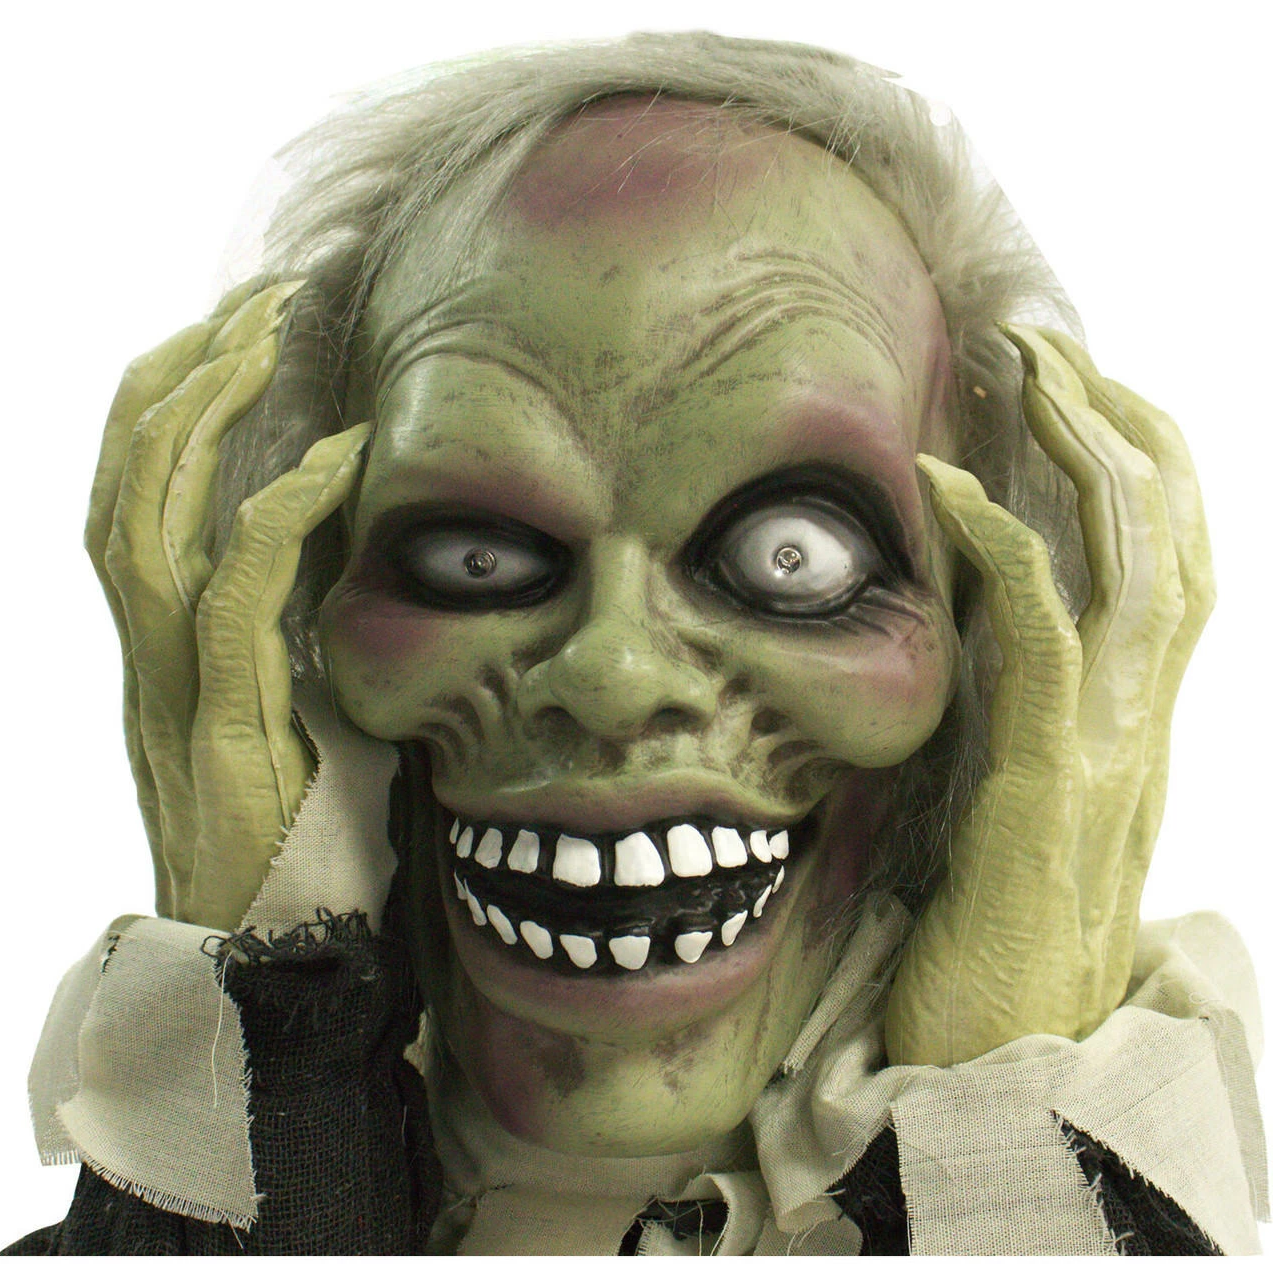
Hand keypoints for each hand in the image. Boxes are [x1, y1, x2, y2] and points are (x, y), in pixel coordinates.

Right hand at [85, 282, 369, 929]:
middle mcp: (145, 649)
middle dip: (180, 375)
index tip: (232, 330)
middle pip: (121, 479)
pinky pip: (233, 594)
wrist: (268, 951)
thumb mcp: (291, 710)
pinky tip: (335, 456)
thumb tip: (346, 554)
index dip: (167, 402)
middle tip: (252, 301)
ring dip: (202, 415)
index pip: (132, 492)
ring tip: (264, 335)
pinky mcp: (219, 722)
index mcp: (159, 642)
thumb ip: (293, 630)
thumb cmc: (298, 836)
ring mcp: (169, 684)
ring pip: (145, 517)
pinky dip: (279, 513)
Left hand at [885, 325, 1213, 1067]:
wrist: (1006, 1060)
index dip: (1140, 458)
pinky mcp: (1053, 779)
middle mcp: (1146, 720)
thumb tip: (978, 631)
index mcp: (1136, 720)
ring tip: (1027, 362)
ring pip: (1136, 557)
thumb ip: (1022, 711)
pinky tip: (945, 482)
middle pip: (1171, 531)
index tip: (1078, 383)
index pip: (1169, 558)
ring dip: (1085, 445)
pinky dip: (1001, 542)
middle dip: (1118, 417)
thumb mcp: (1020, 798)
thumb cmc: (998, 934)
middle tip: (1046, 336)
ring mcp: (1113, 746)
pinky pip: (1042, 628)